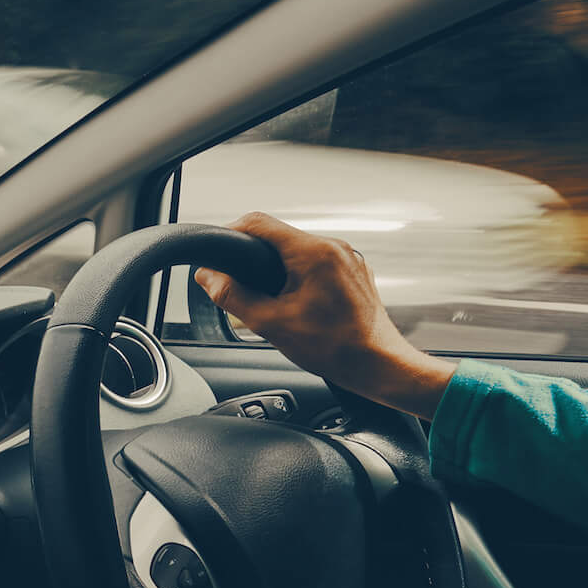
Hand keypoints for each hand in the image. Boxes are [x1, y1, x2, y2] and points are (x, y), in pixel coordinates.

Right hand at [192, 213, 454, 419]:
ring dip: (278, 268)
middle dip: (254, 257)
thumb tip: (209, 278)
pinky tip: (298, 304)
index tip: (218, 254)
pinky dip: (301, 276)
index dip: (230, 233)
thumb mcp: (271, 324)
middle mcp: (334, 248)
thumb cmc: (334, 347)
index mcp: (313, 252)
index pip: (259, 223)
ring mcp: (348, 259)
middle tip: (240, 284)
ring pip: (299, 250)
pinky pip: (319, 263)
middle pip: (279, 236)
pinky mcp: (355, 272)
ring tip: (271, 299)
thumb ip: (233, 297)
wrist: (379, 364)